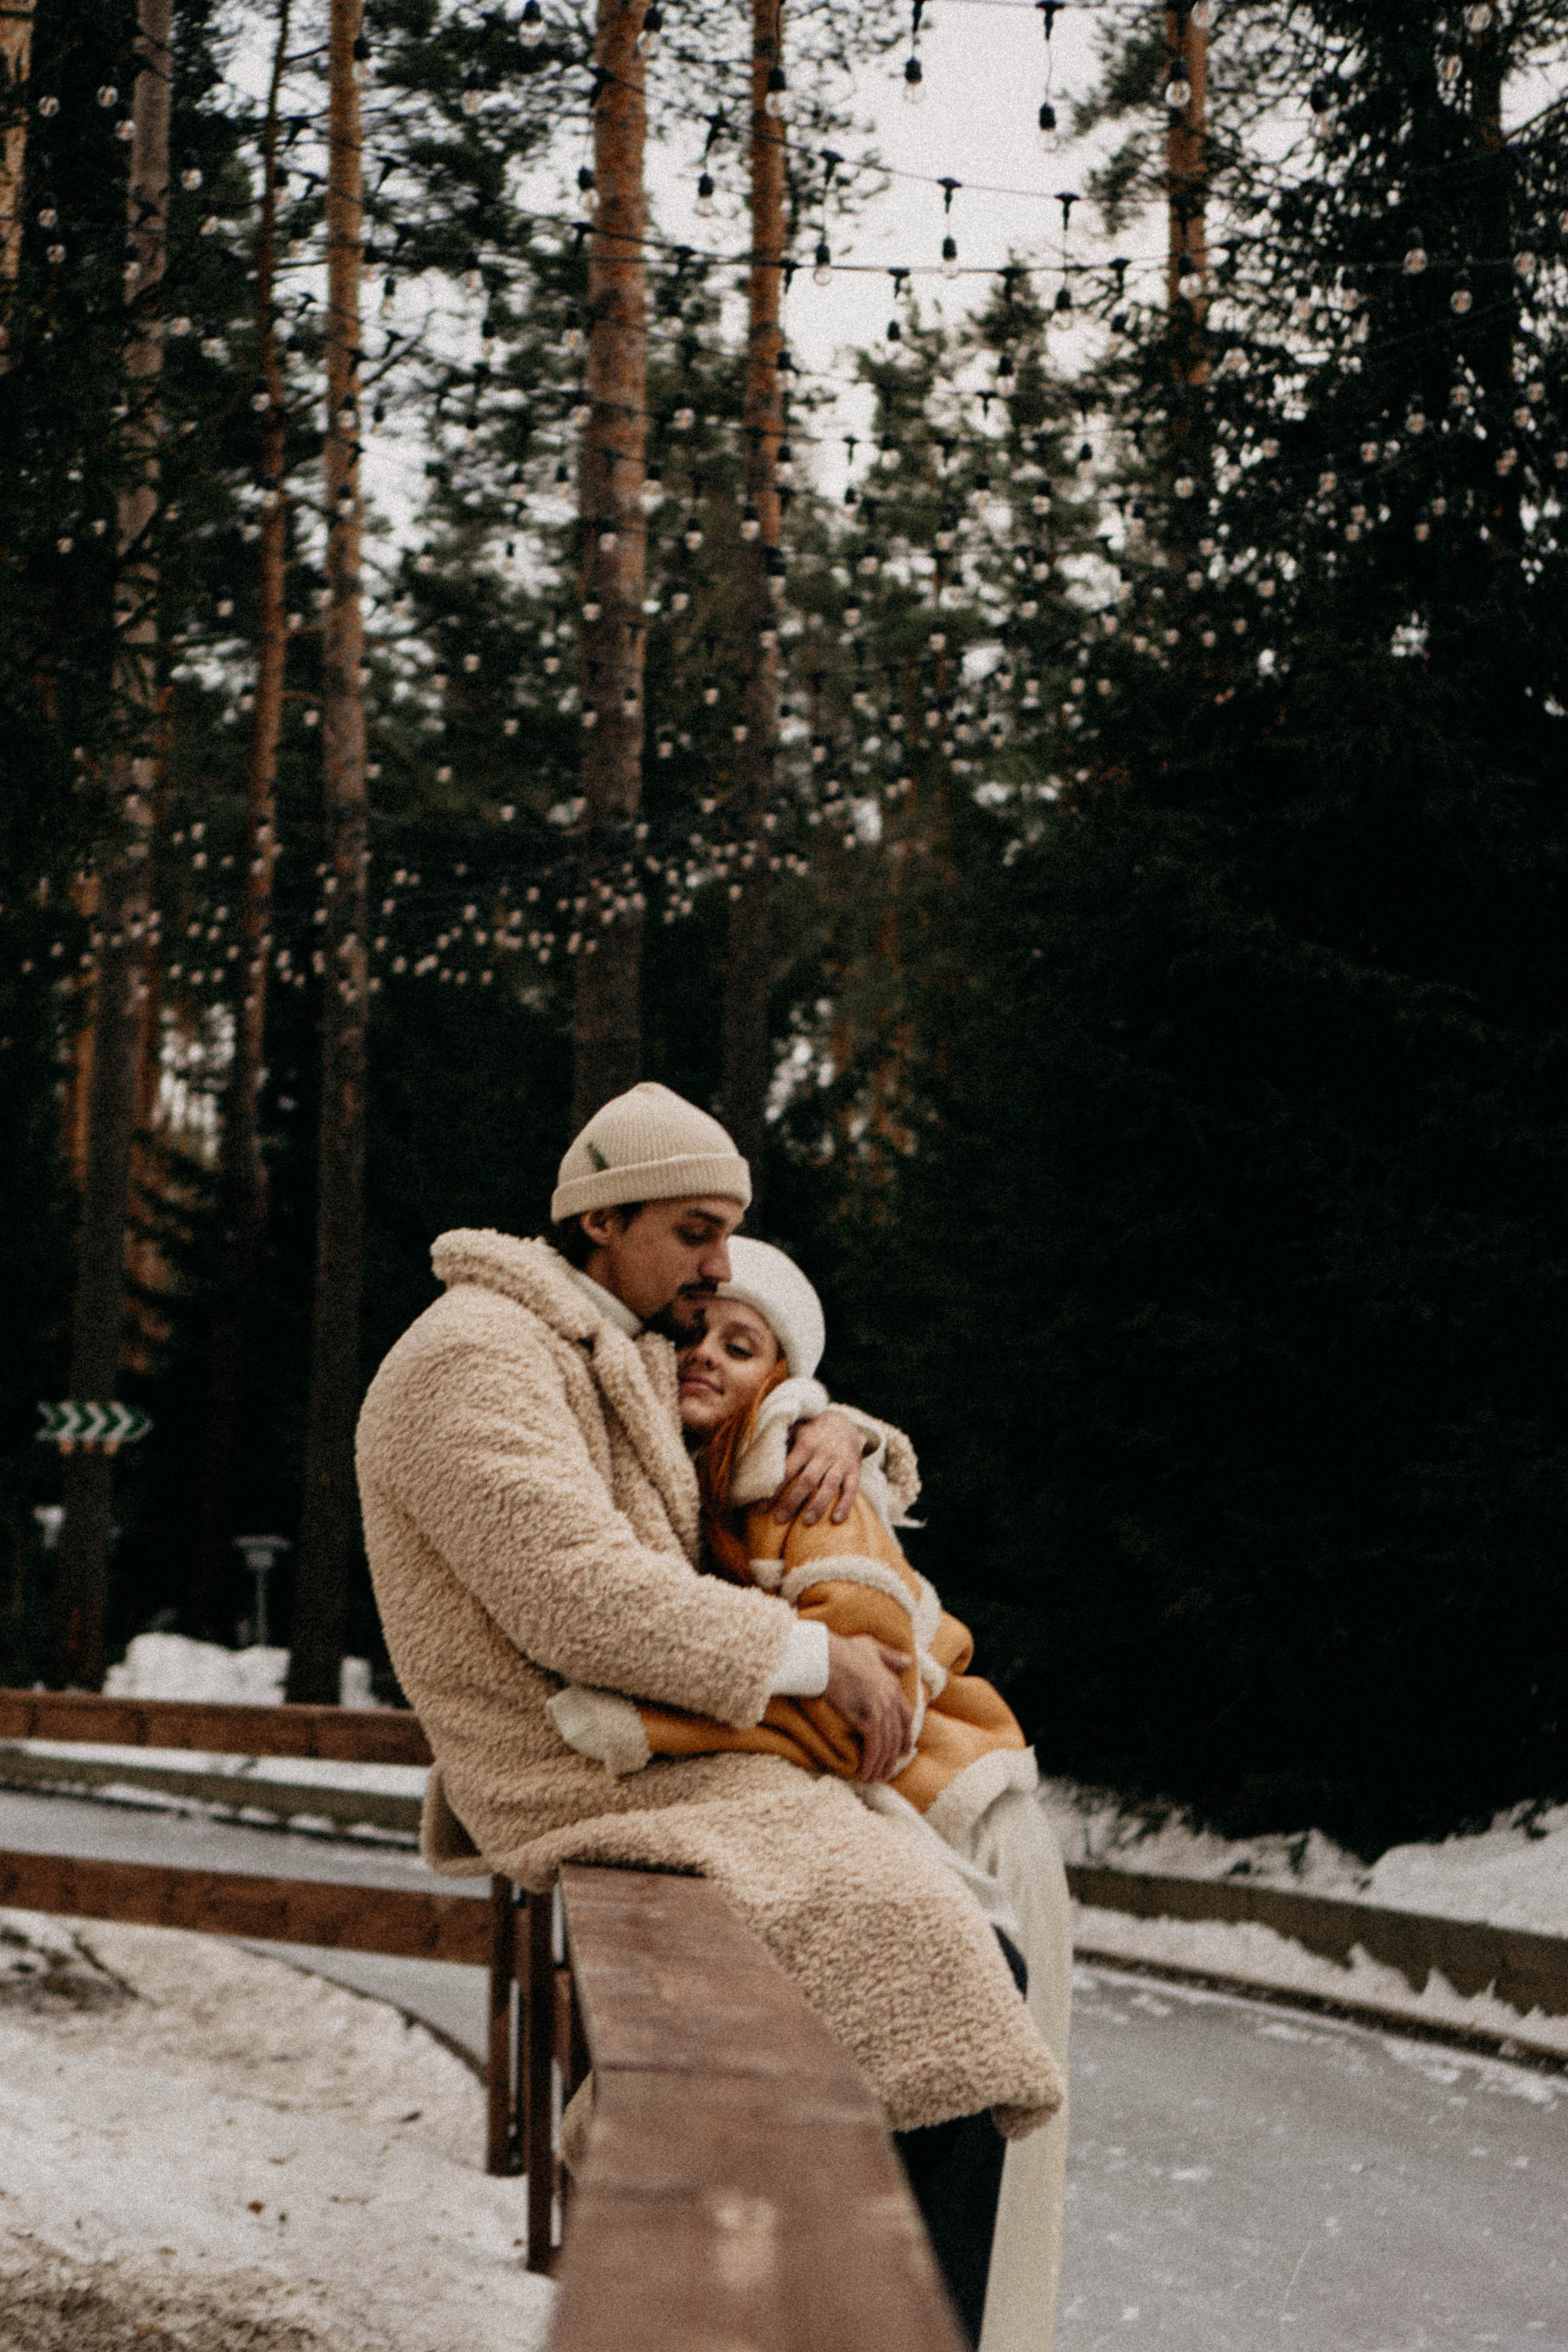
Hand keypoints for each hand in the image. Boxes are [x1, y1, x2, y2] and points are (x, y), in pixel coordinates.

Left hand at [772, 1408, 864, 1526]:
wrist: (845, 1423)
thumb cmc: (813, 1433)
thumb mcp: (797, 1432)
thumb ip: (781, 1444)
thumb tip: (754, 1455)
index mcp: (806, 1445)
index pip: (787, 1470)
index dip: (774, 1490)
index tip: (761, 1509)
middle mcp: (823, 1453)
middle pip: (807, 1480)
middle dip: (793, 1501)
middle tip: (779, 1519)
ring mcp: (840, 1462)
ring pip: (829, 1485)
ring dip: (818, 1505)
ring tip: (806, 1522)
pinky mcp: (855, 1469)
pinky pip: (851, 1488)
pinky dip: (845, 1504)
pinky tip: (836, 1520)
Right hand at [825, 1633, 912, 1783]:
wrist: (824, 1657)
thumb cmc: (842, 1650)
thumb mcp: (872, 1648)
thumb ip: (890, 1656)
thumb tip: (908, 1660)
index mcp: (893, 1685)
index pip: (906, 1717)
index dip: (905, 1736)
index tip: (903, 1751)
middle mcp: (891, 1699)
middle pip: (897, 1736)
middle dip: (892, 1757)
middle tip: (886, 1771)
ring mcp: (881, 1710)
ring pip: (887, 1746)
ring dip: (881, 1766)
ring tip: (873, 1779)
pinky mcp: (868, 1719)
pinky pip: (874, 1748)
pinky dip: (870, 1764)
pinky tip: (864, 1774)